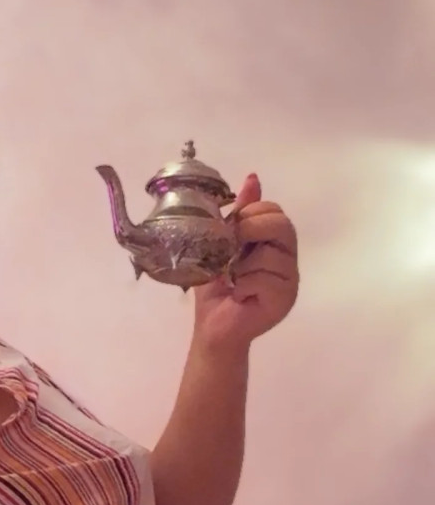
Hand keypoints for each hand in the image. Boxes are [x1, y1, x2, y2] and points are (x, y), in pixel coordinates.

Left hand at [191, 173, 298, 354]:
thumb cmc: (218, 288)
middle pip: (282, 226)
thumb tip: (252, 178)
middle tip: (232, 250)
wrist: (214, 327)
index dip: (251, 214)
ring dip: (241, 267)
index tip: (231, 229)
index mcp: (276, 243)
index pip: (276, 211)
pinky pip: (265, 279)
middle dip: (250, 231)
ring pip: (270, 255)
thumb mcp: (222, 245)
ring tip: (234, 281)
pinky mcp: (285, 300)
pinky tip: (239, 295)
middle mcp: (289, 259)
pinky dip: (244, 285)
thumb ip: (239, 215)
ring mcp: (291, 281)